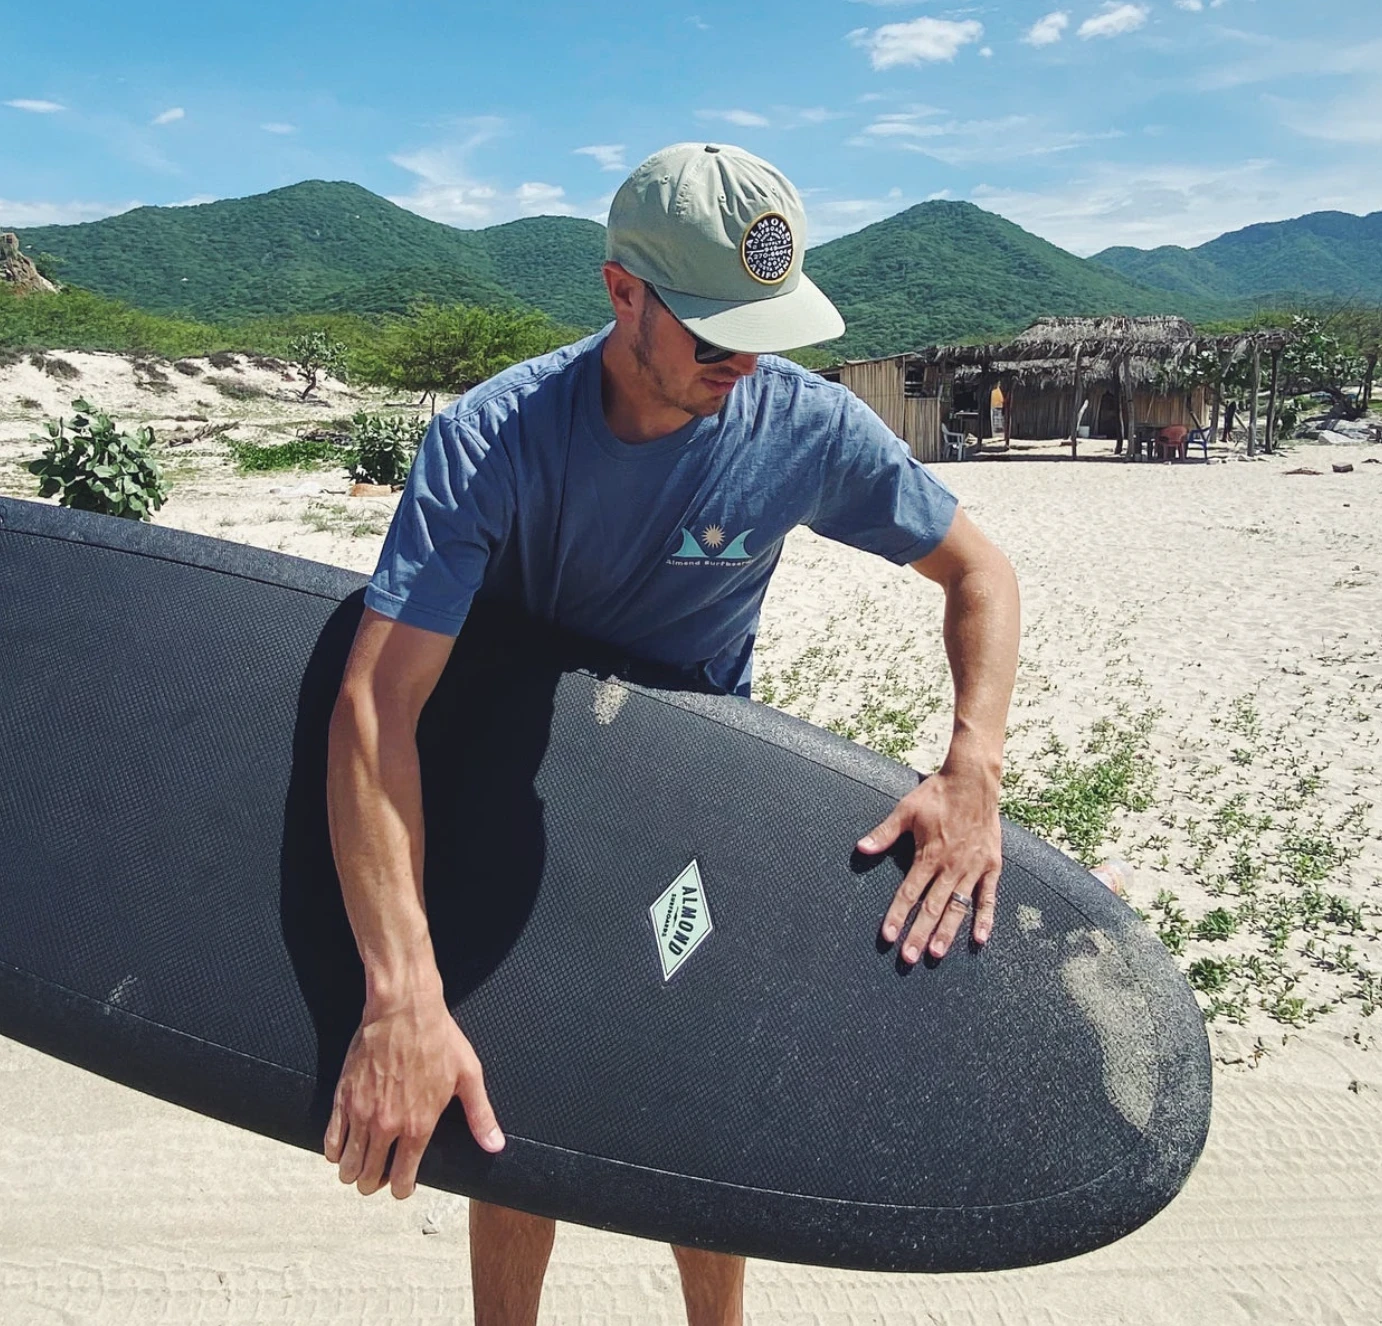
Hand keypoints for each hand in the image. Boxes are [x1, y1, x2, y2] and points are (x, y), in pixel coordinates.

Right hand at [323, 995, 504, 1199]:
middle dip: (375, 1182)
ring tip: (363, 1161)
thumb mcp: (468, 1076)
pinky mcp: (343, 1098)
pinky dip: (335, 1151)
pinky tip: (344, 1145)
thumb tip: (495, 1146)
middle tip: (382, 1172)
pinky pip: (330, 1141)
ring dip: (354, 1170)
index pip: (401, 1180)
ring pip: (347, 1166)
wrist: (403, 1009)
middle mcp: (385, 1126)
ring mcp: (360, 1113)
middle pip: (369, 1178)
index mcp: (417, 1126)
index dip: (402, 1189)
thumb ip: (480, 1115)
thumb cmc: (438, 1039)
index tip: (404, 1184)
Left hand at [857, 769, 1001, 962]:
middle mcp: (951, 866)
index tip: (889, 936)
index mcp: (929, 855)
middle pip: (933, 907)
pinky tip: (980, 939)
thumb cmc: (937, 795)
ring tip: (936, 953)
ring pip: (958, 907)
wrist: (973, 781)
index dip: (898, 915)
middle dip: (919, 933)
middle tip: (909, 958)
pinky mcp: (991, 865)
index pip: (909, 893)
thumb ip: (884, 833)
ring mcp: (972, 868)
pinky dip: (985, 918)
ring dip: (947, 932)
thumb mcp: (906, 810)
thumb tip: (861, 849)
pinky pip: (989, 897)